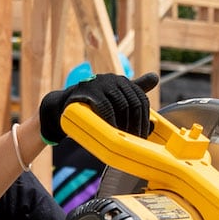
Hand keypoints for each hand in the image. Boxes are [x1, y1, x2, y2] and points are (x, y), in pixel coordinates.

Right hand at [39, 72, 155, 143]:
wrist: (63, 107)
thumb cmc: (92, 105)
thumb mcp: (115, 98)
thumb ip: (134, 91)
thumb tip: (155, 78)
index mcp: (123, 81)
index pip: (142, 99)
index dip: (144, 120)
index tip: (143, 136)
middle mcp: (114, 79)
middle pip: (134, 103)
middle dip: (136, 124)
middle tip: (134, 140)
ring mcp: (101, 83)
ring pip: (122, 105)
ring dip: (125, 125)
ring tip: (124, 138)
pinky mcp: (89, 91)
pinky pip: (106, 107)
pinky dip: (111, 121)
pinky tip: (113, 132)